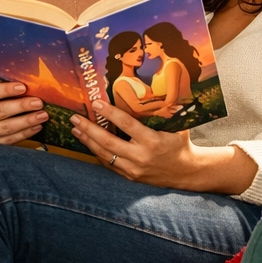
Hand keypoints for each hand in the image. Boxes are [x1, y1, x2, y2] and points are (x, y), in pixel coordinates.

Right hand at [0, 82, 47, 144]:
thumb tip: (26, 85)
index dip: (6, 90)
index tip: (23, 87)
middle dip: (21, 106)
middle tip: (39, 102)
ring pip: (6, 128)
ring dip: (27, 121)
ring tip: (42, 115)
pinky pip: (9, 140)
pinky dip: (24, 133)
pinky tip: (36, 127)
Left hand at [70, 100, 257, 194]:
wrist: (186, 172)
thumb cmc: (181, 143)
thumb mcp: (177, 125)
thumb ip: (166, 110)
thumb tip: (160, 85)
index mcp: (153, 141)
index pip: (127, 124)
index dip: (110, 113)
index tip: (96, 103)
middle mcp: (141, 156)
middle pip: (108, 142)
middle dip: (89, 129)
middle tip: (74, 118)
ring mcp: (134, 169)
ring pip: (104, 155)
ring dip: (88, 141)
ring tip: (75, 129)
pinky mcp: (130, 176)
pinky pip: (109, 164)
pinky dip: (97, 153)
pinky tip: (88, 143)